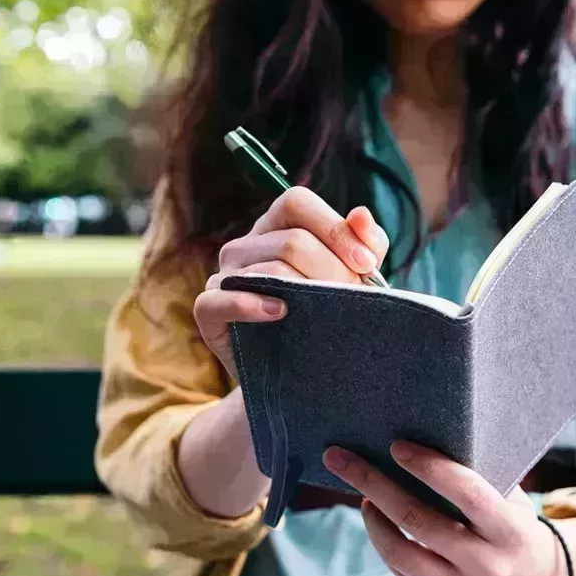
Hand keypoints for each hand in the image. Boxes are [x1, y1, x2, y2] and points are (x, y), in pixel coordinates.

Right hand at [193, 186, 388, 378]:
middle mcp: (245, 245)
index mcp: (276, 225)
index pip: (297, 202)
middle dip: (333, 271)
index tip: (366, 264)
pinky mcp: (208, 311)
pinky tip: (280, 314)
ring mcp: (223, 276)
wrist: (301, 373)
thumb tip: (361, 214)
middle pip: (292, 240)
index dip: (335, 229)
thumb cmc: (326, 313)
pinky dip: (251, 306)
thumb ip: (365, 244)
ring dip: (307, 294)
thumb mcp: (354, 277)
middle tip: (353, 298)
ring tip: (328, 314)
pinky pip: (221, 300)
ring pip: (268, 270)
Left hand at [323, 441, 575, 575]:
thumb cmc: (517, 530)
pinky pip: (401, 575)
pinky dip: (384, 544)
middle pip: (418, 520)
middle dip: (374, 484)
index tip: (397, 445)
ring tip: (363, 495)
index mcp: (510, 531)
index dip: (430, 467)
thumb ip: (481, 478)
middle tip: (340, 456)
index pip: (467, 492)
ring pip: (400, 554)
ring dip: (373, 519)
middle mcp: (485, 564)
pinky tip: (378, 521)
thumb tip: (429, 435)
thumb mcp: (514, 504)